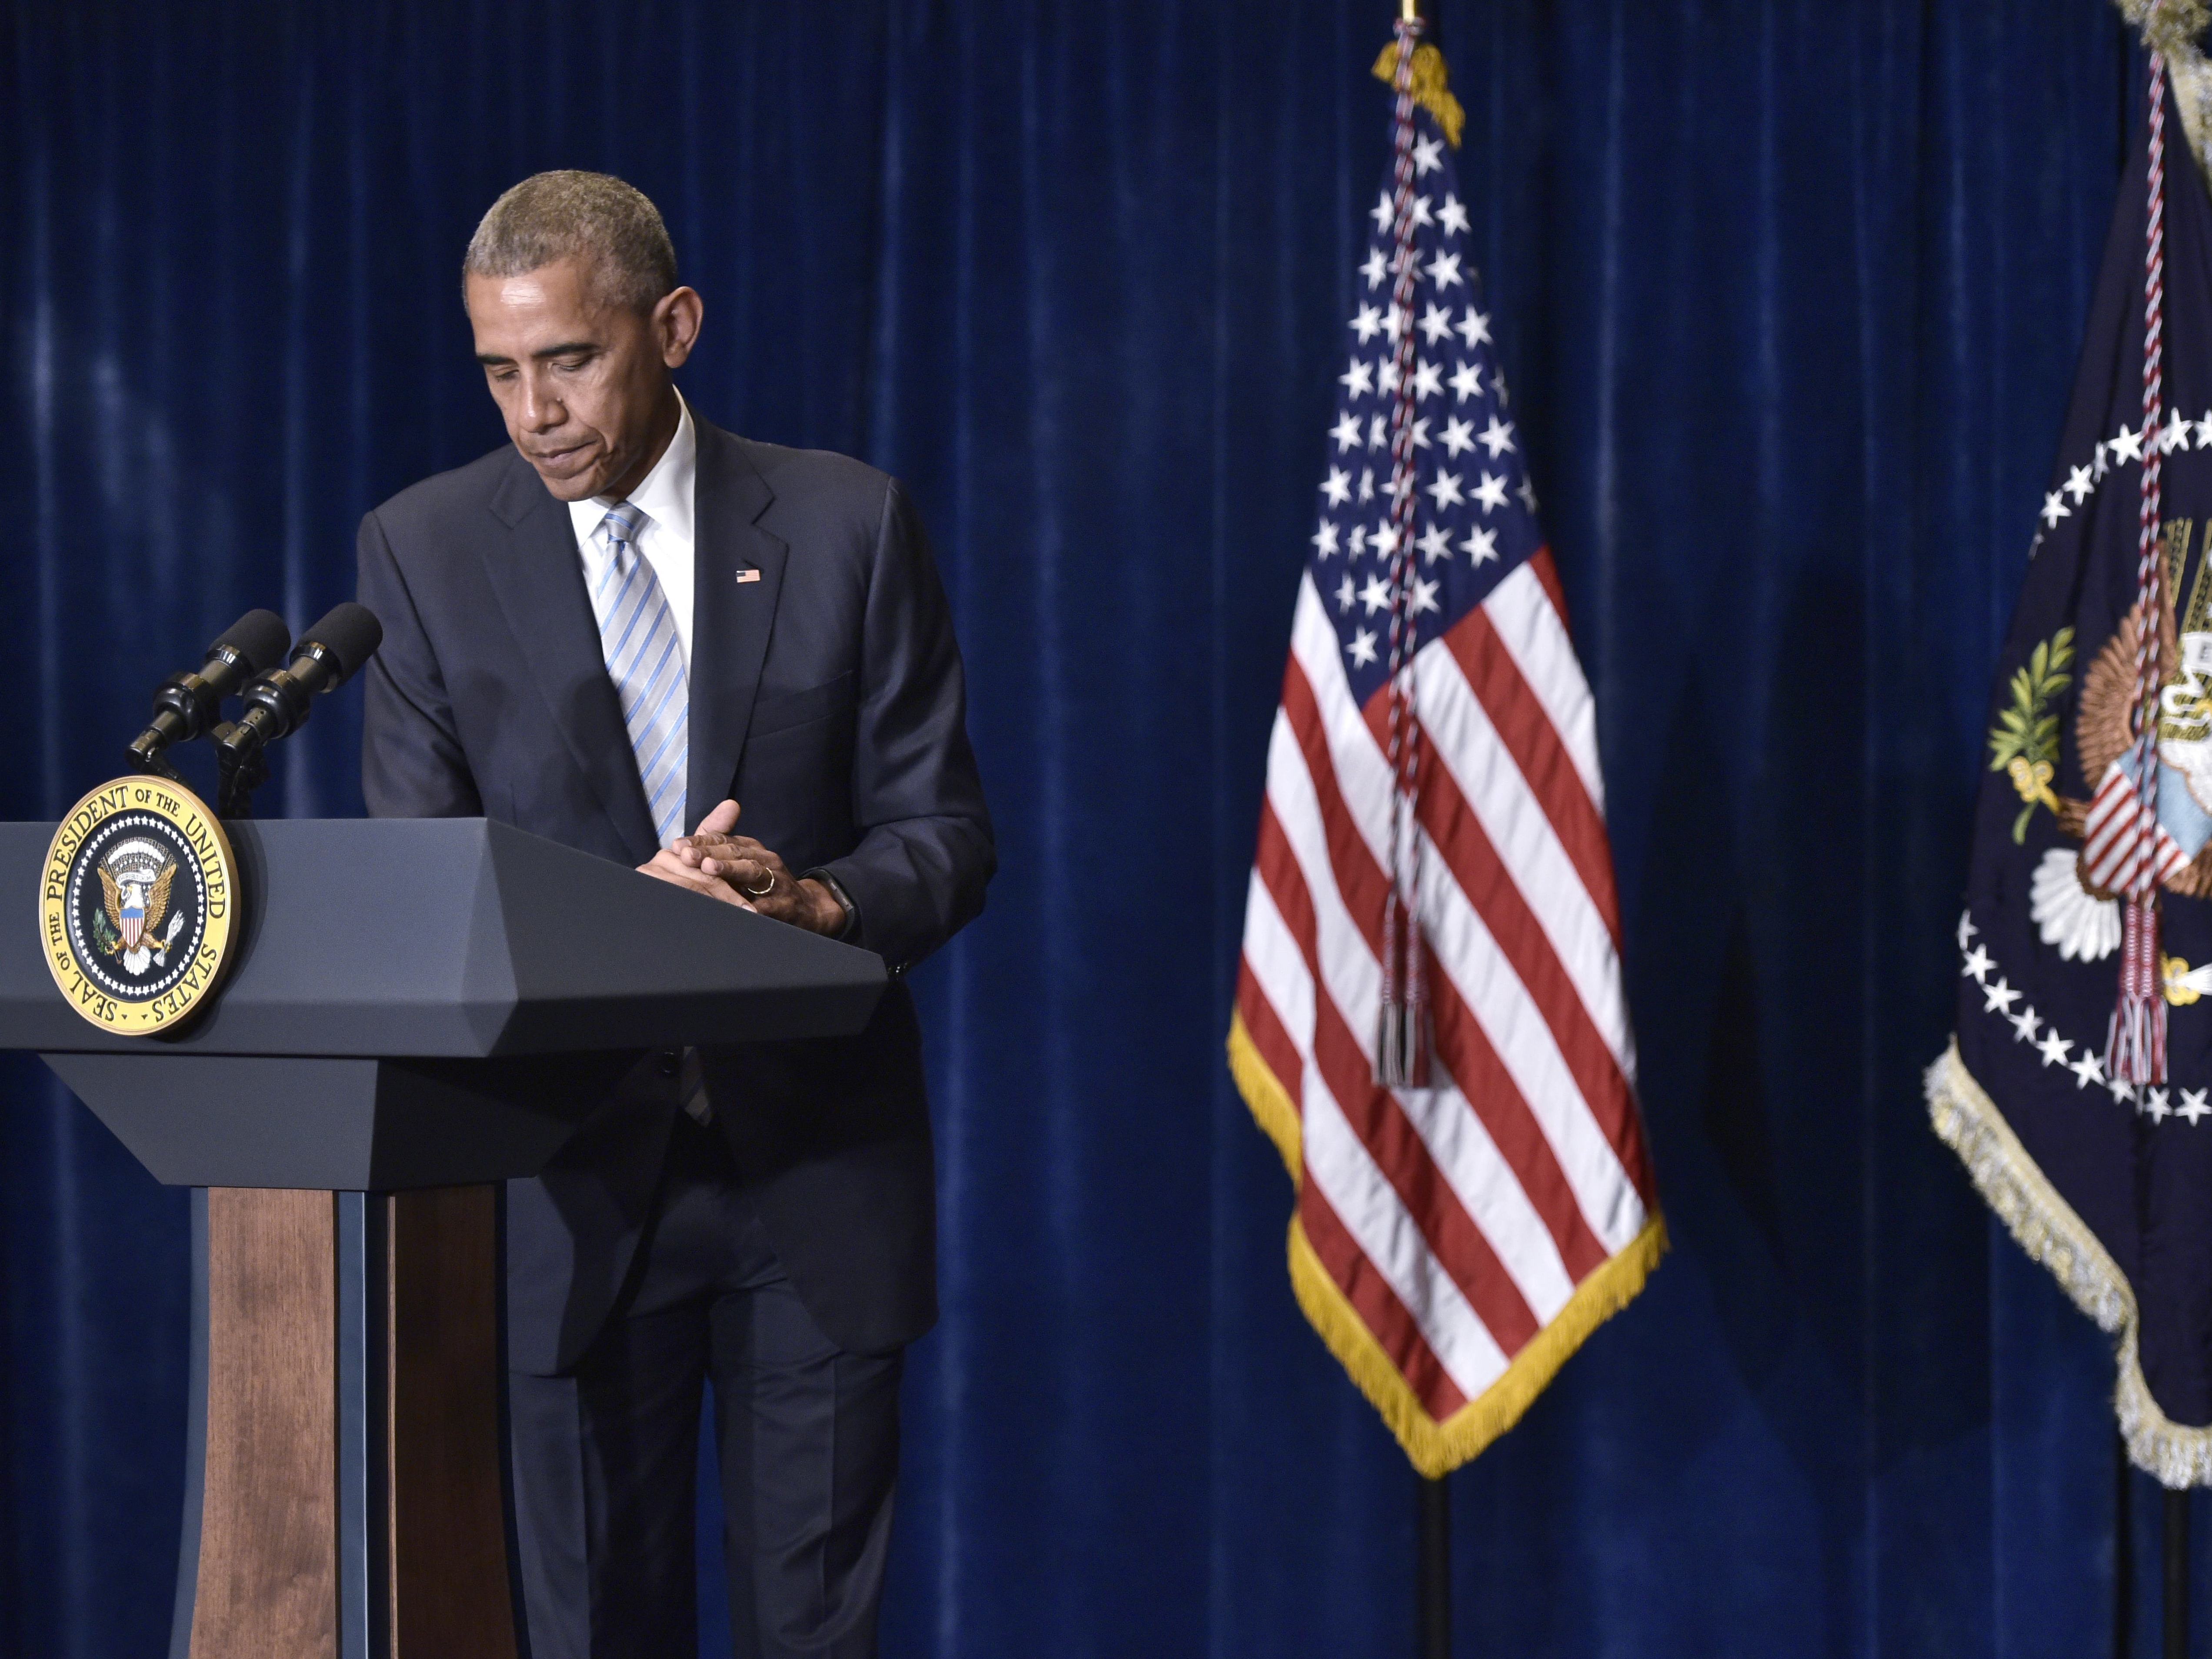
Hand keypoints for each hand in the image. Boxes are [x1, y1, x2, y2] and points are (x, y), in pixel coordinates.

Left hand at [636, 799, 847, 935]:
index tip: (678, 846)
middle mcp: (765, 859)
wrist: (806, 908)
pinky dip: (748, 904)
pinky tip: (731, 906)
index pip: (724, 839)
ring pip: (751, 871)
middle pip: (735, 852)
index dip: (701, 842)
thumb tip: (679, 845)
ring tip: (708, 870)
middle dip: (709, 853)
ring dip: (730, 870)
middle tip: (686, 856)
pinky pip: (765, 904)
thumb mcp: (742, 864)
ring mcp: (777, 880)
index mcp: (752, 849)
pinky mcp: (784, 904)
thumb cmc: (764, 885)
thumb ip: (715, 851)